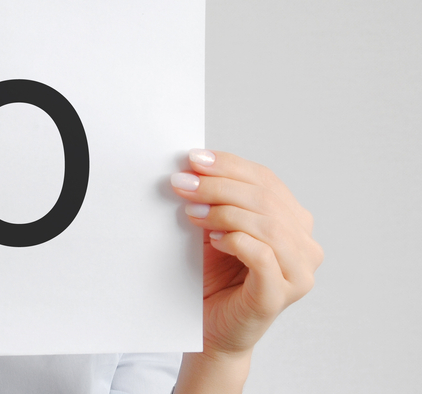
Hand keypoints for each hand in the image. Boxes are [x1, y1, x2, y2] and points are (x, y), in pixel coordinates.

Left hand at [171, 149, 322, 380]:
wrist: (208, 329)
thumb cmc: (213, 278)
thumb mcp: (214, 227)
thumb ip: (215, 198)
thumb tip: (193, 165)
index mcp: (294, 222)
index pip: (266, 180)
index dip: (230, 165)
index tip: (193, 158)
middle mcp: (305, 246)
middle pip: (265, 199)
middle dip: (219, 186)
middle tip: (182, 183)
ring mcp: (298, 273)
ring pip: (267, 224)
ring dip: (224, 211)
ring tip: (191, 212)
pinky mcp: (279, 295)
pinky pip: (263, 256)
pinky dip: (237, 240)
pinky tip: (214, 240)